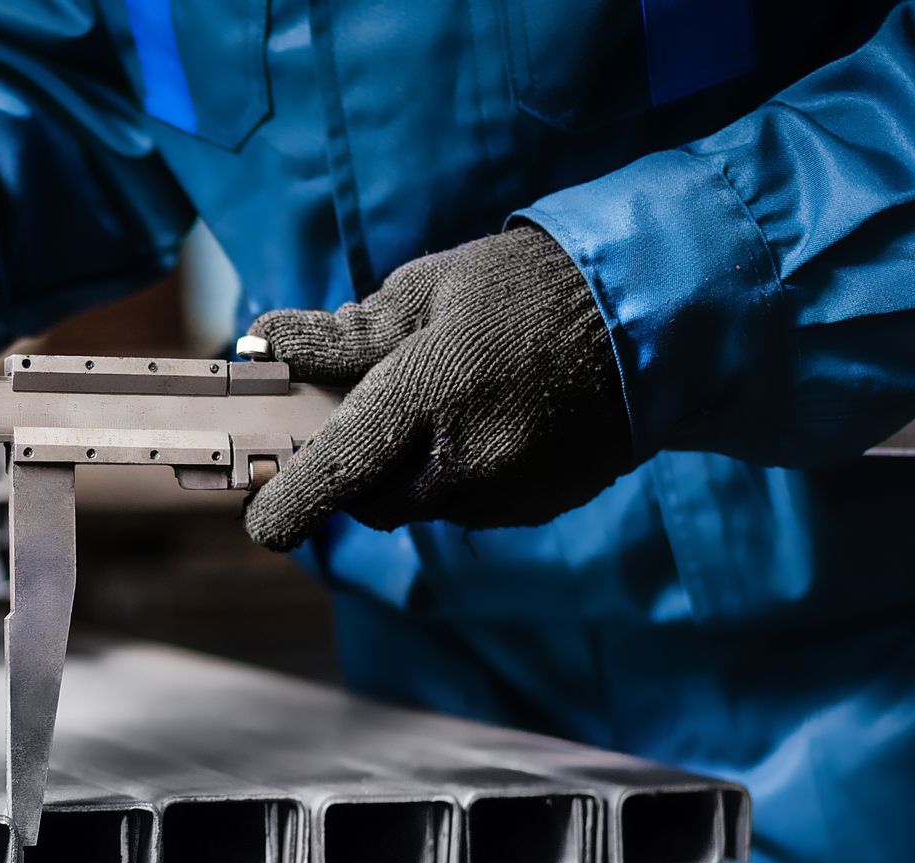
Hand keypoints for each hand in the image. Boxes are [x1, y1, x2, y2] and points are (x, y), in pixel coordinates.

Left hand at [242, 226, 631, 550]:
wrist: (651, 314)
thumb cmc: (526, 288)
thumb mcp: (426, 289)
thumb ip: (341, 334)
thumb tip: (263, 344)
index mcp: (425, 400)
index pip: (334, 475)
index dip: (288, 506)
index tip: (262, 522)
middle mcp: (463, 463)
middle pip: (369, 499)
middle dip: (356, 468)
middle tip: (368, 412)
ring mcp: (503, 493)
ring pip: (418, 506)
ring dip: (408, 471)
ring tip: (443, 403)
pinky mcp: (533, 508)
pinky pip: (466, 506)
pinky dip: (456, 476)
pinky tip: (487, 422)